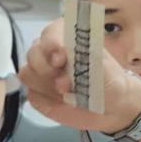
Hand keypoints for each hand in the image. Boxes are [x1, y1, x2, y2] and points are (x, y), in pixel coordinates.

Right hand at [19, 18, 140, 132]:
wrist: (112, 108)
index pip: (50, 32)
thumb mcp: (105, 69)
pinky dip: (47, 100)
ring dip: (47, 85)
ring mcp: (41, 73)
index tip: (61, 58)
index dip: (52, 43)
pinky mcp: (38, 93)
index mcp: (67, 38)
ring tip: (68, 93)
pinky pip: (31, 94)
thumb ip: (87, 56)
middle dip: (47, 68)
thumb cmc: (109, 82)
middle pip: (33, 53)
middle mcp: (50, 53)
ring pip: (28, 73)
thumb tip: (68, 50)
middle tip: (66, 83)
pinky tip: (63, 102)